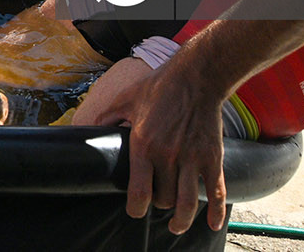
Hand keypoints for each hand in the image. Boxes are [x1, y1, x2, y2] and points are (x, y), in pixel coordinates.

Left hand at [75, 57, 228, 233]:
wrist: (196, 77)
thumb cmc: (159, 87)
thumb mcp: (125, 99)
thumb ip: (106, 117)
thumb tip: (88, 129)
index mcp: (143, 144)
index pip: (139, 192)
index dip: (135, 208)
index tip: (135, 210)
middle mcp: (167, 155)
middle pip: (162, 199)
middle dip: (158, 205)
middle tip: (157, 201)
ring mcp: (192, 158)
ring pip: (186, 203)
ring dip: (182, 220)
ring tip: (176, 224)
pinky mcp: (212, 157)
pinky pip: (215, 192)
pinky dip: (215, 213)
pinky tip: (211, 223)